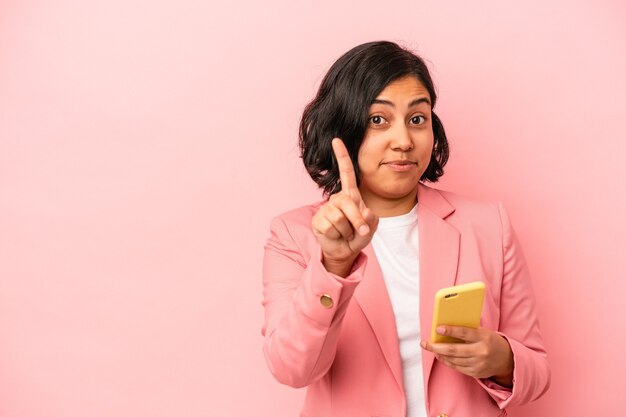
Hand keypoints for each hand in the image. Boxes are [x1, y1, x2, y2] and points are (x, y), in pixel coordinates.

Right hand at [311, 138, 377, 276]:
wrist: (345, 250)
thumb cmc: (357, 235)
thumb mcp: (371, 226)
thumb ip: (370, 219)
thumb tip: (363, 213)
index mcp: (350, 195)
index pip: (346, 172)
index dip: (341, 156)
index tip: (336, 140)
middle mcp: (336, 199)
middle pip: (348, 203)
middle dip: (357, 220)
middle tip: (360, 231)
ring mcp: (325, 209)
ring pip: (340, 218)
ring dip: (347, 230)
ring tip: (345, 233)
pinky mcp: (317, 220)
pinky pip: (331, 227)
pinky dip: (337, 235)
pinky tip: (335, 235)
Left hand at [420, 326, 514, 386]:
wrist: (507, 360)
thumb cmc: (491, 341)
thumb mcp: (483, 332)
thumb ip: (467, 330)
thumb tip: (446, 328)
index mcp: (483, 337)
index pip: (464, 333)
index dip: (450, 330)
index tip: (437, 328)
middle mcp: (481, 352)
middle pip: (454, 350)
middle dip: (436, 347)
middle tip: (425, 343)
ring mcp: (478, 364)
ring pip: (453, 360)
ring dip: (439, 354)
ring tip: (431, 348)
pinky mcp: (476, 373)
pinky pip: (457, 367)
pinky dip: (447, 361)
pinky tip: (441, 356)